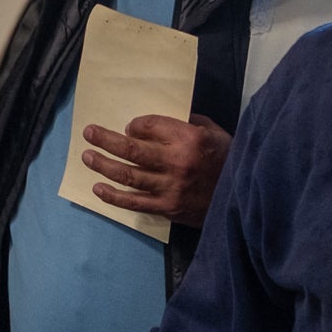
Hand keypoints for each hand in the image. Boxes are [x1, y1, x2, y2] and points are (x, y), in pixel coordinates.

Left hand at [78, 114, 230, 227]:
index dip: (134, 125)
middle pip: (131, 150)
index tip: (129, 126)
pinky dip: (114, 196)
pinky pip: (135, 202)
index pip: (149, 126)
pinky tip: (99, 188)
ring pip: (128, 176)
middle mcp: (177, 162)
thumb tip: (155, 123)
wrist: (244, 197)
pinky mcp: (168, 208)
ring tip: (87, 157)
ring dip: (104, 165)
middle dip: (106, 140)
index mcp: (190, 138)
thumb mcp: (213, 131)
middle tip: (88, 133)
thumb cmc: (229, 159)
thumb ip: (186, 123)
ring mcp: (171, 188)